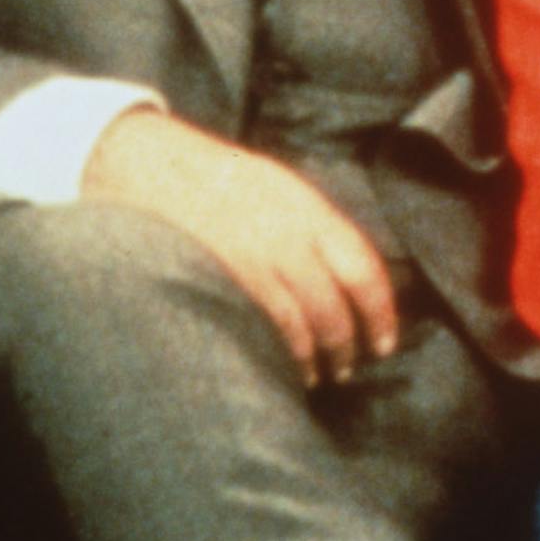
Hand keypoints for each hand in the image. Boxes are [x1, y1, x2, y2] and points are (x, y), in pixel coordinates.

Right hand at [81, 112, 399, 385]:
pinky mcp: (228, 278)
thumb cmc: (220, 181)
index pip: (363, 266)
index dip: (382, 310)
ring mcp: (259, 258)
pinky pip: (273, 325)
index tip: (385, 340)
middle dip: (352, 340)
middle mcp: (292, 233)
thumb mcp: (279, 188)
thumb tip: (346, 276)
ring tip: (326, 374)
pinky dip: (291, 353)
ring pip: (309, 319)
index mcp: (310, 208)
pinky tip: (294, 368)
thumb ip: (312, 228)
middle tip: (355, 364)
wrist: (154, 166)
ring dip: (323, 354)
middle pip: (338, 301)